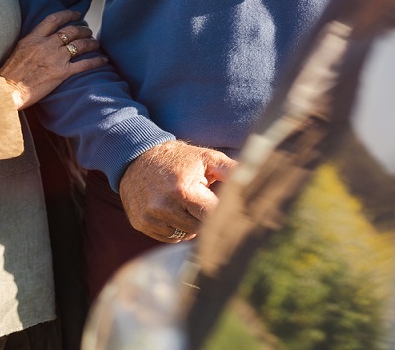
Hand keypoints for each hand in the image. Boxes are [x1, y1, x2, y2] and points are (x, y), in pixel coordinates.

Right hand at [0, 10, 105, 109]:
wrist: (6, 91)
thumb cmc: (8, 74)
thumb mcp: (18, 50)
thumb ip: (32, 42)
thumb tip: (41, 40)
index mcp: (34, 37)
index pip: (54, 19)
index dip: (68, 14)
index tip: (77, 13)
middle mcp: (46, 45)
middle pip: (71, 31)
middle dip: (83, 29)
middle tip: (89, 31)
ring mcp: (55, 58)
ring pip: (80, 45)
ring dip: (91, 42)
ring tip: (96, 43)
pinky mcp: (61, 73)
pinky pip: (84, 64)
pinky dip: (96, 61)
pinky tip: (103, 60)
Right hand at [119, 140, 235, 241]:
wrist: (136, 157)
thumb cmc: (179, 159)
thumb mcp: (206, 158)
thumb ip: (232, 170)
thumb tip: (258, 177)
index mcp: (184, 190)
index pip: (213, 216)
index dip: (221, 213)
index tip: (227, 209)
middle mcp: (164, 206)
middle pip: (200, 228)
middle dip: (205, 217)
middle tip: (203, 201)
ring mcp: (150, 217)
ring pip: (185, 235)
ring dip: (190, 224)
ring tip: (186, 204)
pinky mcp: (141, 223)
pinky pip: (168, 237)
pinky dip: (175, 228)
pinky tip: (172, 210)